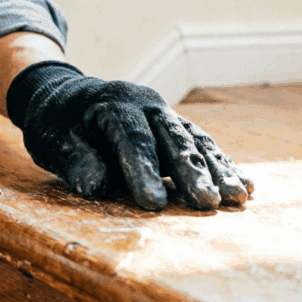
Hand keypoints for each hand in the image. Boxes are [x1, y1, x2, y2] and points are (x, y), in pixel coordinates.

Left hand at [5, 61, 253, 210]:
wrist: (64, 97)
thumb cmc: (58, 124)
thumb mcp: (56, 142)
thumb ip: (77, 162)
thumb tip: (96, 187)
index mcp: (112, 104)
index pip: (131, 138)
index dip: (143, 170)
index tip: (153, 204)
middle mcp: (145, 103)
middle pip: (172, 137)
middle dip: (191, 171)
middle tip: (207, 203)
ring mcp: (163, 112)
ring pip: (195, 140)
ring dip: (217, 169)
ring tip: (236, 199)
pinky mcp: (174, 125)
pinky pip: (201, 143)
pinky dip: (222, 164)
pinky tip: (244, 185)